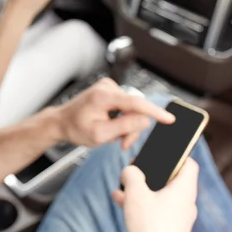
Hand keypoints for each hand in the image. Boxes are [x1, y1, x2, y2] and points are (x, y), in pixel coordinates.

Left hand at [56, 78, 174, 148]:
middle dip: (132, 128)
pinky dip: (122, 119)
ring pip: (132, 108)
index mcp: (102, 96)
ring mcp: (108, 86)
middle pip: (135, 108)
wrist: (62, 122)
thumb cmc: (76, 129)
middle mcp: (107, 86)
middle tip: (122, 144)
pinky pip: (127, 106)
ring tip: (113, 137)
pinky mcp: (110, 90)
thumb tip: (146, 119)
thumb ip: (124, 127)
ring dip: (127, 125)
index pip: (135, 102)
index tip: (170, 119)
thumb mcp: (99, 135)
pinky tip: (111, 126)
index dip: (154, 111)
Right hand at [113, 159, 199, 231]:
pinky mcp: (170, 229)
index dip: (176, 155)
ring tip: (122, 189)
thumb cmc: (152, 226)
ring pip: (161, 196)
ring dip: (142, 191)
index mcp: (184, 189)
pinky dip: (142, 206)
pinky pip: (157, 211)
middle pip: (171, 180)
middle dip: (149, 175)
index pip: (189, 164)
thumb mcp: (136, 193)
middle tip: (135, 172)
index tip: (161, 154)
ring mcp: (179, 218)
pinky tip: (123, 204)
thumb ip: (131, 176)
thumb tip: (130, 171)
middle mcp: (186, 203)